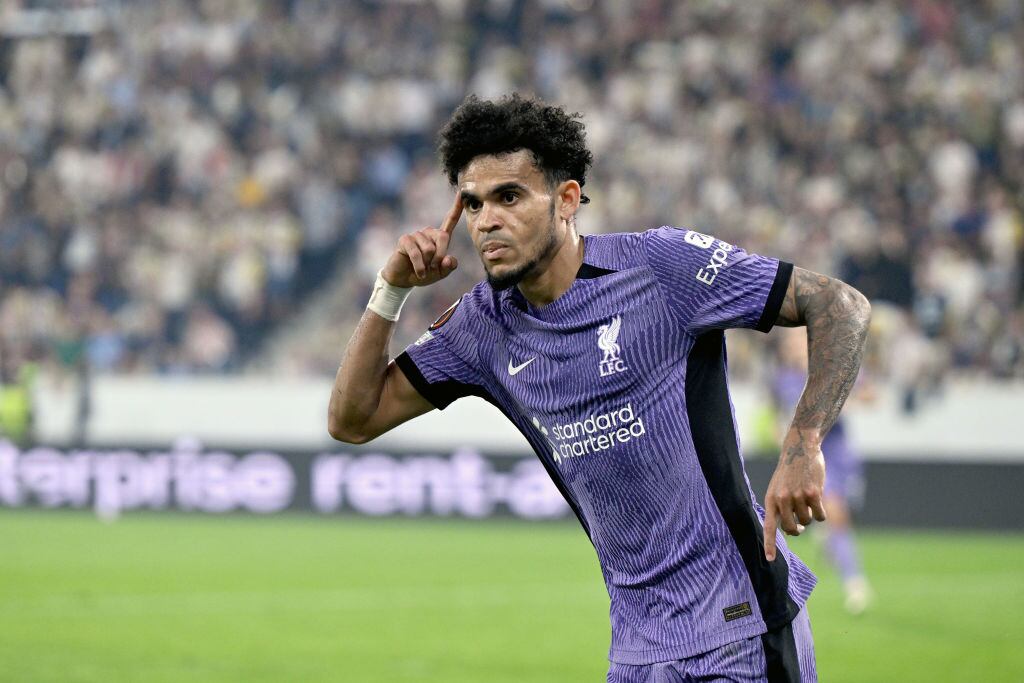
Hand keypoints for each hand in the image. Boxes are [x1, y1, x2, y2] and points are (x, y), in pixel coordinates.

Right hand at [382, 194, 461, 287]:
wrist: (405, 280)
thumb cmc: (424, 274)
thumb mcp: (441, 273)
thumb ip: (449, 266)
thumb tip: (448, 258)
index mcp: (439, 238)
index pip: (449, 220)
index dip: (457, 207)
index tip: (461, 192)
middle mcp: (428, 233)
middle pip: (443, 237)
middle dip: (440, 256)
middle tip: (433, 267)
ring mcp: (416, 235)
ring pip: (429, 249)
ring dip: (428, 264)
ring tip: (423, 269)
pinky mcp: (405, 240)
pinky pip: (416, 254)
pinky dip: (420, 267)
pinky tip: (419, 273)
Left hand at [762, 429, 826, 560]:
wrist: (800, 450)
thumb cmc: (789, 473)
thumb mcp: (778, 489)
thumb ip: (781, 507)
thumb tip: (792, 530)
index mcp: (771, 500)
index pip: (768, 527)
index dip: (770, 544)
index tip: (769, 560)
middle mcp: (782, 500)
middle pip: (792, 529)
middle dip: (797, 529)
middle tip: (800, 525)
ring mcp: (798, 497)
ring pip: (808, 522)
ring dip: (810, 515)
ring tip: (807, 499)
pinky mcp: (813, 494)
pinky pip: (820, 516)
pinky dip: (821, 512)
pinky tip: (818, 498)